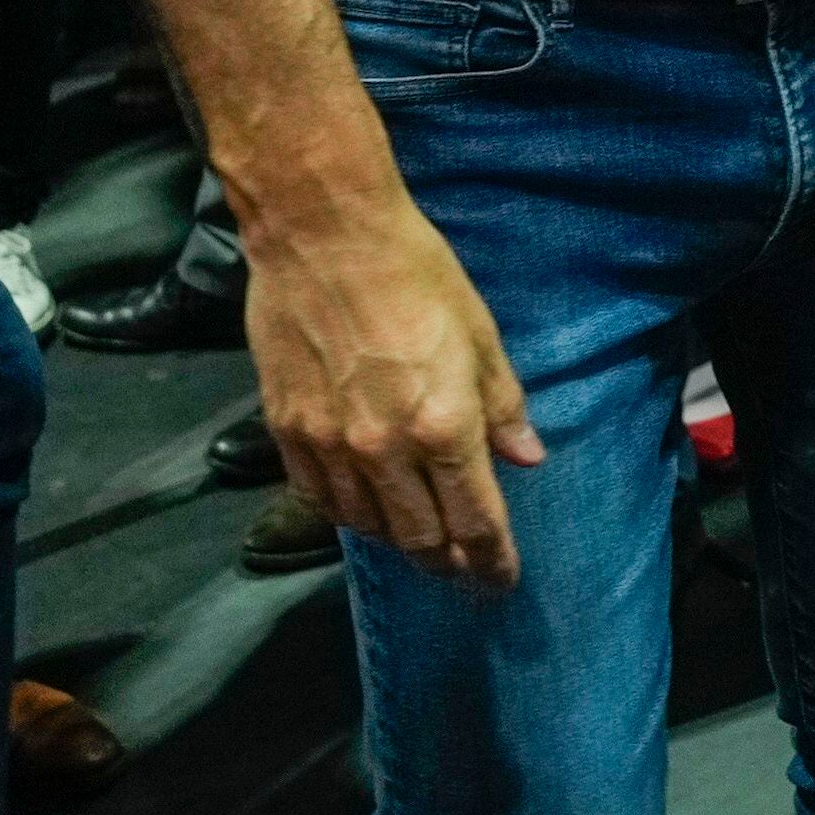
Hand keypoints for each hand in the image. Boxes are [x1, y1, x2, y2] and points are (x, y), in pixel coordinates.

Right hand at [246, 191, 540, 587]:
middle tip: (463, 569)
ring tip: (419, 539)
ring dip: (399, 541)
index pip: (475, 522)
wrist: (323, 234)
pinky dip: (347, 514)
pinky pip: (318, 498)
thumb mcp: (479, 333)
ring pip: (367, 528)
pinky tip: (364, 509)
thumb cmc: (413, 271)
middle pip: (420, 540)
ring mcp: (330, 444)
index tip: (502, 580)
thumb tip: (526, 457)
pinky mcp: (288, 430)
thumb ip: (501, 405)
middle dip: (448, 563)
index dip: (492, 561)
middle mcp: (385, 449)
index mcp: (444, 425)